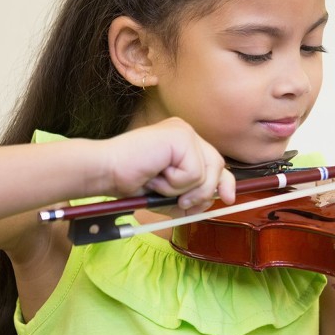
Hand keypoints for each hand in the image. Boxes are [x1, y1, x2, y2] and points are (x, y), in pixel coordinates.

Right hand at [101, 117, 236, 210]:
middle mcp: (186, 132)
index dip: (225, 182)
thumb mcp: (170, 194)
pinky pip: (193, 173)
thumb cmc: (131, 183)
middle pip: (217, 166)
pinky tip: (155, 174)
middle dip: (205, 191)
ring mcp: (184, 132)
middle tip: (183, 202)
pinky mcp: (181, 136)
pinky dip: (175, 183)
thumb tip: (218, 199)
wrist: (106, 173)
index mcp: (183, 143)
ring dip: (182, 189)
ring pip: (207, 172)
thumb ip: (193, 196)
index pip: (215, 162)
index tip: (228, 199)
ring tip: (158, 183)